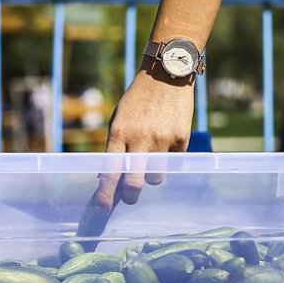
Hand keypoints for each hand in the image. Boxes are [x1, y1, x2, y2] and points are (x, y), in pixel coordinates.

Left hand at [97, 61, 193, 209]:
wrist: (166, 74)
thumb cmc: (138, 100)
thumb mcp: (119, 119)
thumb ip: (115, 146)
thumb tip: (109, 176)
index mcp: (120, 133)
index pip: (110, 171)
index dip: (106, 193)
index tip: (102, 208)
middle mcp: (140, 139)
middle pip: (134, 183)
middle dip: (131, 196)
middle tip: (130, 198)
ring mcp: (162, 140)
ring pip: (156, 177)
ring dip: (152, 175)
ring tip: (152, 158)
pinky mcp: (181, 138)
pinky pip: (174, 162)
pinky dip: (169, 157)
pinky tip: (167, 139)